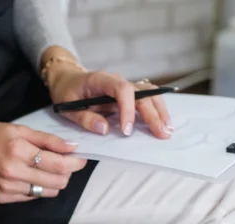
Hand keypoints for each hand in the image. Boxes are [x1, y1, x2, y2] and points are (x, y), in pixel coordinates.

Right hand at [0, 121, 86, 203]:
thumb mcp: (19, 130)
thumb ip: (48, 140)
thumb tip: (72, 147)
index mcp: (19, 152)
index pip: (59, 164)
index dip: (75, 163)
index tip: (80, 159)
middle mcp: (13, 173)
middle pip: (57, 182)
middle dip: (67, 173)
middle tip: (65, 163)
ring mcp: (7, 188)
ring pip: (46, 192)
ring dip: (53, 182)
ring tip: (46, 169)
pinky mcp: (2, 198)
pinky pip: (30, 196)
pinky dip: (36, 187)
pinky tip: (29, 176)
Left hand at [45, 57, 172, 138]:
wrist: (67, 79)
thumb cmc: (66, 92)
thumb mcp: (68, 107)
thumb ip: (85, 118)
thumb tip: (104, 129)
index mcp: (101, 80)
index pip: (122, 90)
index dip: (127, 110)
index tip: (126, 131)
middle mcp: (117, 81)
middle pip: (141, 93)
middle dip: (152, 114)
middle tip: (161, 133)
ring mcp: (124, 86)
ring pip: (149, 94)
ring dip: (159, 111)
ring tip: (167, 129)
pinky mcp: (128, 94)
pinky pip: (146, 98)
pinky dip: (156, 109)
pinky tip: (163, 122)